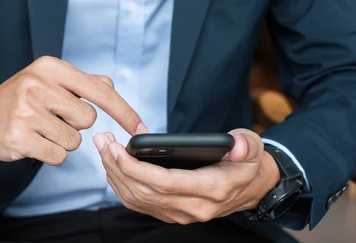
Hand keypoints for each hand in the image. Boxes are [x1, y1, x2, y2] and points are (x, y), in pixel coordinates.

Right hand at [0, 56, 144, 164]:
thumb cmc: (21, 97)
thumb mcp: (49, 79)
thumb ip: (82, 82)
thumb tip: (111, 86)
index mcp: (50, 68)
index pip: (99, 90)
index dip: (124, 111)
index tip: (140, 127)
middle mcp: (37, 85)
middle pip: (88, 119)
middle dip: (76, 125)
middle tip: (54, 118)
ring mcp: (26, 112)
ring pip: (74, 140)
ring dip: (63, 141)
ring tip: (41, 129)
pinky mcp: (18, 137)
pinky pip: (58, 156)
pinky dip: (51, 154)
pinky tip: (34, 141)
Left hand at [93, 128, 279, 223]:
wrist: (250, 187)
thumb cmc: (245, 163)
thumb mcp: (252, 147)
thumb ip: (246, 144)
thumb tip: (236, 145)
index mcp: (211, 190)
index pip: (164, 183)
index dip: (135, 167)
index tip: (116, 148)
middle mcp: (193, 208)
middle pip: (143, 191)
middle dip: (117, 166)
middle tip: (103, 140)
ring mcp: (180, 214)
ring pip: (137, 199)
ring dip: (114, 174)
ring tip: (103, 147)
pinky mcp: (170, 213)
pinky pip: (138, 203)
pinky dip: (121, 184)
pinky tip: (112, 164)